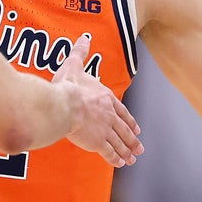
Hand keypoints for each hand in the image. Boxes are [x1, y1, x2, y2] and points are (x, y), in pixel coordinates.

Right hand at [54, 35, 143, 165]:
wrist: (62, 104)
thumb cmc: (66, 86)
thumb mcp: (74, 65)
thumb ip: (80, 53)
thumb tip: (85, 38)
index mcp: (105, 98)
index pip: (121, 111)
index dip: (129, 120)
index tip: (136, 128)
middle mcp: (109, 115)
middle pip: (124, 129)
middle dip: (132, 139)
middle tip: (139, 148)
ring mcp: (105, 129)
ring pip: (119, 142)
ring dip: (127, 151)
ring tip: (132, 159)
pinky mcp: (97, 142)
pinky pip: (110, 152)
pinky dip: (116, 158)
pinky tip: (119, 163)